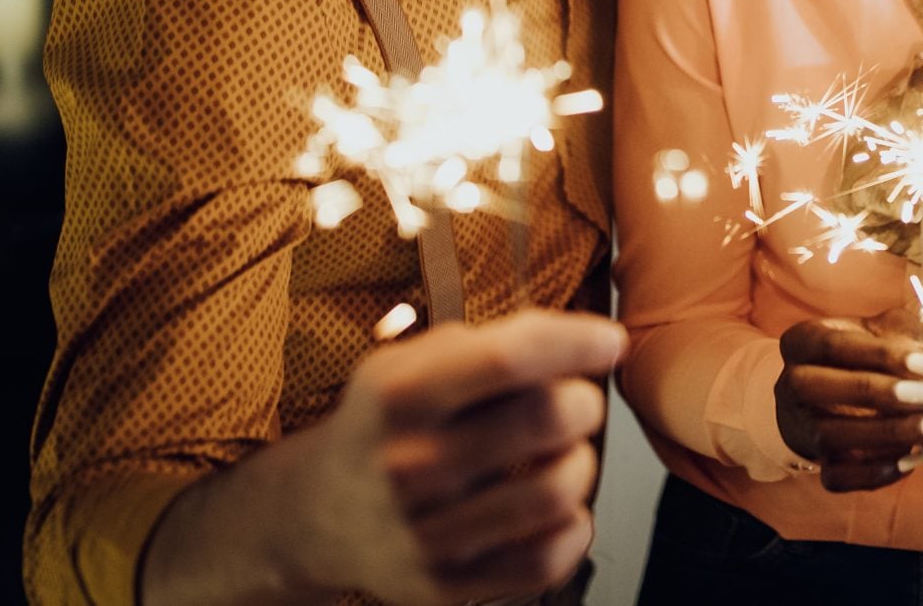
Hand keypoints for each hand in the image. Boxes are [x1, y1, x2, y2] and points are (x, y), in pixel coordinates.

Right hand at [250, 311, 622, 605]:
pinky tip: (556, 509)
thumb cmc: (383, 424)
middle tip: (575, 402)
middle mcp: (408, 464)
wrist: (314, 514)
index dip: (577, 343)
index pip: (510, 358)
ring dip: (580, 463)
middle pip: (547, 419)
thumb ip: (486, 345)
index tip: (608, 341)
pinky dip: (572, 528)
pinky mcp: (445, 585)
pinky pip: (547, 560)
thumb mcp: (407, 362)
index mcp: (398, 396)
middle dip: (583, 401)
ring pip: (557, 491)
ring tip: (562, 454)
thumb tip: (580, 342)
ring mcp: (426, 532)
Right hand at [775, 306, 922, 492]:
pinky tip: (912, 459)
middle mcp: (790, 384)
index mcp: (801, 341)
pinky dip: (875, 473)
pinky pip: (837, 477)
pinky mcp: (815, 463)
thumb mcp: (879, 330)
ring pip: (830, 436)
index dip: (884, 355)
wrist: (830, 395)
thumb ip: (902, 335)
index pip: (836, 345)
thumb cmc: (865, 353)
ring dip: (888, 434)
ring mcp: (800, 427)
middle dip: (879, 393)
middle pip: (823, 388)